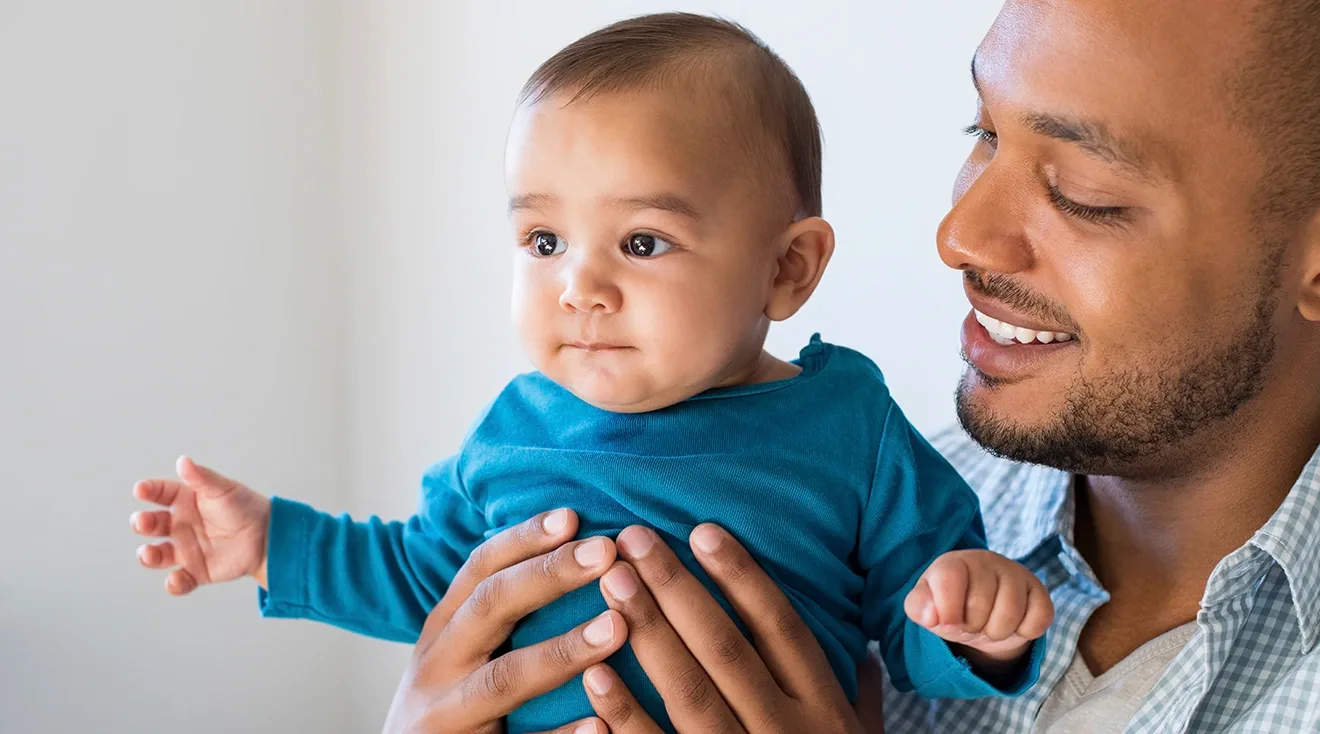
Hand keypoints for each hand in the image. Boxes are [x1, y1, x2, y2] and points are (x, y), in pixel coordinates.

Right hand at [130, 456, 271, 593]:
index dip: (148, 491)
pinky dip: (174, 584)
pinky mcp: (196, 571)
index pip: (160, 493)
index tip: (140, 490)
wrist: (270, 536)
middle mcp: (180, 525)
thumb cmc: (246, 507)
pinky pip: (179, 581)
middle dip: (142, 523)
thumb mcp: (224, 490)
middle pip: (152, 524)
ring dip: (148, 556)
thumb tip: (182, 461)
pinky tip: (176, 579)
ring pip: (157, 555)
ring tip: (148, 553)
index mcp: (185, 500)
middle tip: (143, 522)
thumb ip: (203, 478)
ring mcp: (186, 549)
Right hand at [382, 509, 626, 733]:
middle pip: (490, 608)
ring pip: (503, 679)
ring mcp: (446, 715)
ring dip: (562, 650)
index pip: (480, 570)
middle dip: (548, 575)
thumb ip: (500, 610)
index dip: (522, 539)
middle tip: (606, 552)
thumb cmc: (452, 702)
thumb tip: (569, 544)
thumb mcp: (458, 650)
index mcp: (443, 629)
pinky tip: (601, 725)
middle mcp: (437, 666)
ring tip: (616, 627)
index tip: (572, 515)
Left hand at [554, 524, 866, 733]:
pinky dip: (626, 718)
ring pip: (690, 693)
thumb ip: (860, 697)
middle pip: (726, 649)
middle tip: (632, 539)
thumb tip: (868, 649)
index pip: (782, 628)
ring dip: (647, 635)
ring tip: (610, 586)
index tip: (702, 530)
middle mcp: (786, 731)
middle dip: (677, 589)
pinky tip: (595, 676)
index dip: (743, 577)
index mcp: (823, 710)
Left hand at [903, 550, 1052, 673]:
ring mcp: (1016, 573)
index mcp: (954, 562)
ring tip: (989, 625)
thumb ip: (919, 607)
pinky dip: (1025, 632)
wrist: (982, 612)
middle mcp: (986, 560)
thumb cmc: (950, 606)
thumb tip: (932, 615)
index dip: (948, 610)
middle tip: (970, 623)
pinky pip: (1038, 619)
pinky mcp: (1039, 591)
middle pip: (981, 603)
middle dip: (972, 625)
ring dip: (997, 632)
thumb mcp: (926, 607)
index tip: (947, 624)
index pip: (950, 579)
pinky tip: (1014, 624)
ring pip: (1011, 613)